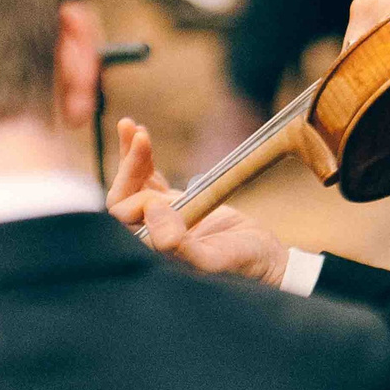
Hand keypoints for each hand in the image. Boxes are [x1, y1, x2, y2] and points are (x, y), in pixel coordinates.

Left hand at [105, 117, 289, 284]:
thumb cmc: (243, 264)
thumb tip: (151, 212)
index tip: (160, 190)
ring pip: (133, 182)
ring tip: (129, 125)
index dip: (135, 195)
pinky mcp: (174, 202)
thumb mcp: (215, 260)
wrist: (264, 258)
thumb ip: (180, 245)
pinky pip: (150, 176)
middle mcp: (149, 233)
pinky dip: (143, 155)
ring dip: (131, 154)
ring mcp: (160, 215)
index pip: (124, 216)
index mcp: (152, 248)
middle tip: (141, 136)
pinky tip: (139, 131)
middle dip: (129, 166)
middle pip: (124, 196)